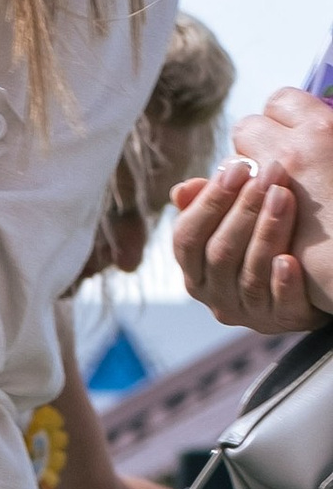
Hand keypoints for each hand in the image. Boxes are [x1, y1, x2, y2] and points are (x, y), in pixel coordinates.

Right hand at [173, 94, 332, 333]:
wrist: (306, 281)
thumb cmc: (262, 242)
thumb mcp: (234, 223)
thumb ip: (208, 207)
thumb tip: (181, 191)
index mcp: (196, 270)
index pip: (187, 239)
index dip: (208, 203)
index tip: (235, 169)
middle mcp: (215, 294)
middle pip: (219, 255)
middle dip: (243, 210)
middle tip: (267, 175)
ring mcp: (248, 311)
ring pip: (250, 276)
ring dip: (266, 233)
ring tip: (284, 196)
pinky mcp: (282, 319)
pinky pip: (280, 305)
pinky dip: (283, 283)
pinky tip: (289, 259)